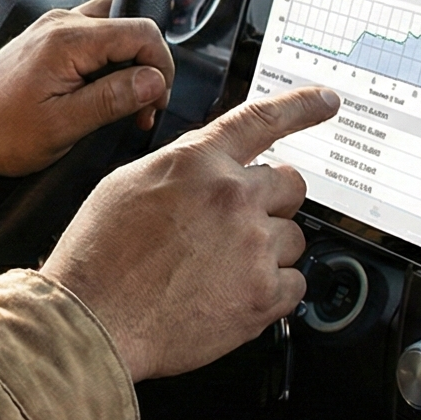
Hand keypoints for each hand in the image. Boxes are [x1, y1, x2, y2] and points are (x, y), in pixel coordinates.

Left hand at [0, 0, 172, 178]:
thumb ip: (113, 99)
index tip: (155, 102)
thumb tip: (154, 82)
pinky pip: (93, 36)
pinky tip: (100, 91)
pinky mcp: (47, 38)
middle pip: (132, 26)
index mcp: (69, 40)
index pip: (143, 33)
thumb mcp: (63, 126)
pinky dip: (107, 60)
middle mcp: (62, 23)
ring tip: (123, 101)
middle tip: (141, 107)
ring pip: (115, 28)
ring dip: (128, 62)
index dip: (161, 68)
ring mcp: (53, 27)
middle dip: (147, 66)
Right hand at [41, 85, 338, 381]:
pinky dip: (271, 293)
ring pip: (292, 239)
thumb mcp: (128, 185)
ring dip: (267, 252)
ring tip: (220, 271)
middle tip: (239, 227)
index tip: (326, 101)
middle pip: (290, 186)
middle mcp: (233, 197)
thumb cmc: (100, 258)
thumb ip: (180, 169)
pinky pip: (294, 285)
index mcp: (198, 163)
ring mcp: (253, 246)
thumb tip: (204, 170)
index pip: (262, 120)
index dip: (302, 106)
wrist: (94, 318)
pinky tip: (230, 296)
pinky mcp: (263, 295)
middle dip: (271, 203)